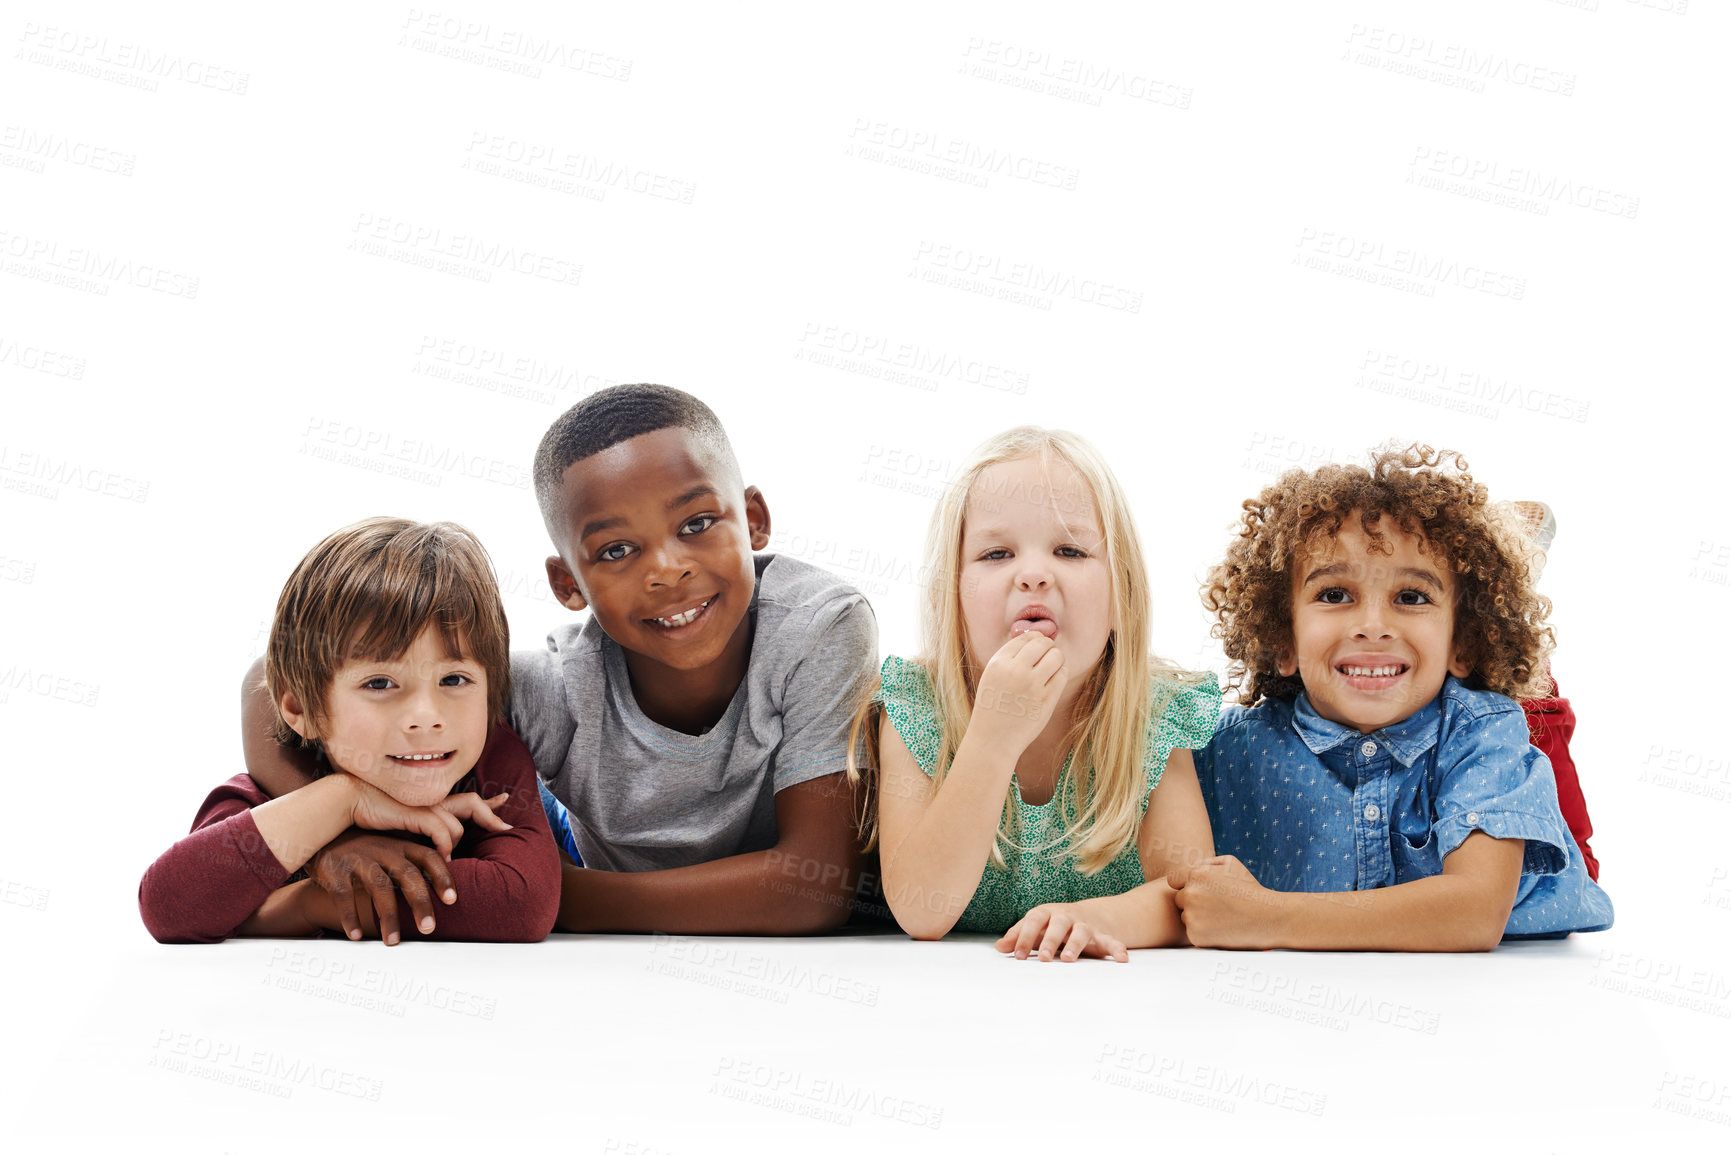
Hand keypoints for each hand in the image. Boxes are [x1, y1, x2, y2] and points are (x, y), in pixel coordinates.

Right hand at [306, 789, 508, 944]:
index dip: (443, 877)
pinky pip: (344, 894)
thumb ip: (412, 863)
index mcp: (401, 846)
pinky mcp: (334, 868)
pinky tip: (356, 935)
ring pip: (380, 887)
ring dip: (388, 917)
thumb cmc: (362, 847)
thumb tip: (441, 888)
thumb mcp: (390, 848)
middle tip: (429, 928)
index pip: (430, 858)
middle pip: (409, 875)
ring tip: (392, 941)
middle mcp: (383, 850)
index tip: (452, 901)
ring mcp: (359, 858)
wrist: (320, 828)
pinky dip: (350, 916)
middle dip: (420, 903)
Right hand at [971, 632, 1069, 754]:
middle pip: (1042, 643)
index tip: (1037, 649)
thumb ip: (1010, 658)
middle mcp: (1014, 670)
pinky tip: (1054, 680)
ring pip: (1056, 655)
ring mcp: (1032, 684)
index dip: (1035, 640)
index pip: (1025, 638)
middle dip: (1048, 647)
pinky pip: (1062, 674)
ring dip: (1057, 658)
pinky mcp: (1046, 698)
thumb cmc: (994, 707)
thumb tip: (1037, 639)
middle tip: (1047, 657)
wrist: (993, 740)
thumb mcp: (993, 677)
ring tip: (1051, 668)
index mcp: (998, 663)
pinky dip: (1061, 673)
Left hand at [995, 903, 1127, 961]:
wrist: (1087, 915)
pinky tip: (1122, 959)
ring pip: (1081, 932)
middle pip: (1058, 924)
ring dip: (1075, 945)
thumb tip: (998, 948)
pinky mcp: (1101, 936)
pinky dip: (1117, 948)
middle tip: (1042, 957)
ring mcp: (1084, 925)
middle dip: (1049, 940)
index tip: (1017, 956)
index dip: (1024, 936)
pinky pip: (1111, 942)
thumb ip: (1017, 936)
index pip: (1034, 920)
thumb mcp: (1035, 928)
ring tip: (1068, 959)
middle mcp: (1066, 917)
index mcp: (1047, 913)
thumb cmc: (1053, 924)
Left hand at [1168, 855, 1282, 948]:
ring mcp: (1192, 917)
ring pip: (1186, 917)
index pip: (1173, 880)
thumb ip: (1207, 862)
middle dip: (1193, 902)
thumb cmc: (1250, 889)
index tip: (1196, 891)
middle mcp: (1190, 895)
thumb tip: (1192, 867)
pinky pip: (1192, 932)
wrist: (1268, 918)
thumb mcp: (1231, 863)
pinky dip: (1203, 932)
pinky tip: (1221, 928)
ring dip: (1197, 917)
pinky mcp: (1196, 936)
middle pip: (1180, 899)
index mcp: (1196, 876)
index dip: (1183, 885)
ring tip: (1221, 917)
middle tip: (1215, 906)